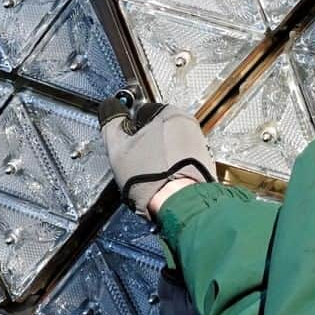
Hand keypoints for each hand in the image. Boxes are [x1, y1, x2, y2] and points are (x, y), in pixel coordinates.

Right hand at [97, 99, 215, 216]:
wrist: (178, 204)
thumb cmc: (152, 178)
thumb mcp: (118, 146)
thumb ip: (111, 121)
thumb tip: (110, 110)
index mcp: (170, 113)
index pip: (141, 112)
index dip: (129, 129)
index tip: (126, 143)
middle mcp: (189, 126)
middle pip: (158, 130)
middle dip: (146, 143)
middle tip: (137, 161)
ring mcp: (199, 145)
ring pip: (170, 147)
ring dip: (160, 157)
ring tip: (151, 173)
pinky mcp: (204, 165)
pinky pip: (182, 162)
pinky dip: (173, 168)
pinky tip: (163, 180)